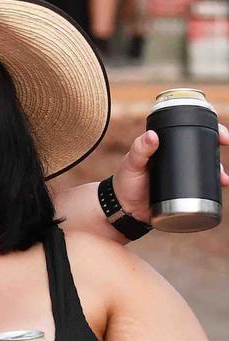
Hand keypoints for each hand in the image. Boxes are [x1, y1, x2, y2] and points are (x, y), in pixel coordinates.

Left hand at [112, 124, 228, 222]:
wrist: (122, 208)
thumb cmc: (124, 182)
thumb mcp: (131, 164)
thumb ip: (139, 150)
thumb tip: (152, 135)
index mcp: (166, 146)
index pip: (192, 133)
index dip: (212, 132)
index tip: (223, 136)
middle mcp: (177, 158)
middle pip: (205, 151)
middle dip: (218, 155)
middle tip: (222, 164)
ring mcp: (181, 175)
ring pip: (207, 170)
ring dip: (219, 173)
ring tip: (224, 180)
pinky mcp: (183, 192)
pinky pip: (202, 188)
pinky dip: (214, 188)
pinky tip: (222, 187)